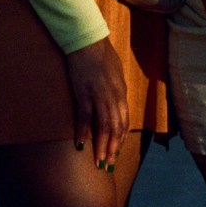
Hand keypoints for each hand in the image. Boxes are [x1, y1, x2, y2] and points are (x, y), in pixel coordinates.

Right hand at [64, 35, 128, 170]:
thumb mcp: (115, 74)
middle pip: (116, 128)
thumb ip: (116, 90)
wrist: (88, 41)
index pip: (124, 122)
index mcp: (121, 93)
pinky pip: (85, 116)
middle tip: (108, 165)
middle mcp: (113, 97)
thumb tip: (115, 104)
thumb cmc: (101, 55)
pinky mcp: (84, 92)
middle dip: (112, 149)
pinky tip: (81, 144)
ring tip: (99, 161)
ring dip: (102, 146)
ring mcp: (99, 96)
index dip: (120, 140)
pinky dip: (84, 131)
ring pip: (104, 126)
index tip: (115, 153)